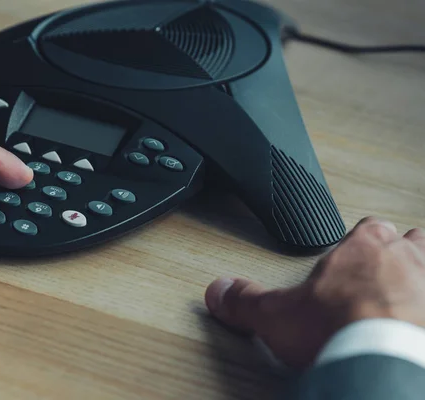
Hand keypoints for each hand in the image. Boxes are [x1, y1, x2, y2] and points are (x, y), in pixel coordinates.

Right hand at [205, 216, 424, 368]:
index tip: (351, 260)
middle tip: (384, 279)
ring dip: (421, 280)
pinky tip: (415, 332)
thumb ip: (246, 300)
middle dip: (400, 257)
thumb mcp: (276, 314)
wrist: (384, 362)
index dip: (361, 244)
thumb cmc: (343, 330)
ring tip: (407, 301)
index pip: (368, 229)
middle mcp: (406, 259)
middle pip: (410, 242)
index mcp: (363, 248)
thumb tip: (219, 291)